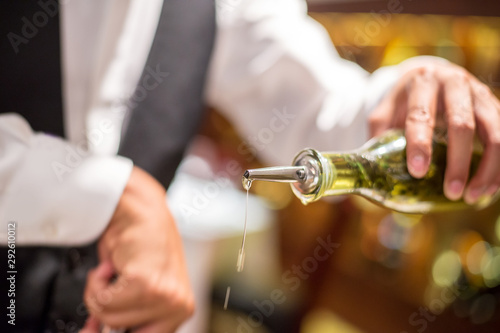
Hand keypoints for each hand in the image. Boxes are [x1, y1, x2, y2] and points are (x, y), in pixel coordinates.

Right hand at [84, 166, 193, 331]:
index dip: (114, 329)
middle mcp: (178, 305)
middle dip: (106, 308)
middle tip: (111, 284)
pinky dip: (96, 282)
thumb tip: (96, 332)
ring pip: (108, 315)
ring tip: (116, 270)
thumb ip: (126, 314)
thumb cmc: (141, 243)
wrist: (140, 210)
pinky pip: (103, 300)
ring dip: (100, 291)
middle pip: (120, 330)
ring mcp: (165, 296)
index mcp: (181, 308)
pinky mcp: (146, 284)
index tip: (96, 328)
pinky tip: (112, 265)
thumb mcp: (139, 287)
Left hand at [369, 59, 499, 203]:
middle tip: (450, 192)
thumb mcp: (384, 111)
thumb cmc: (403, 101)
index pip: (420, 115)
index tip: (417, 172)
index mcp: (422, 83)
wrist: (430, 74)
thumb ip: (378, 135)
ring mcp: (479, 94)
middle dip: (457, 162)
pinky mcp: (494, 106)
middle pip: (461, 124)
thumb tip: (371, 171)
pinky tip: (491, 188)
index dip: (419, 144)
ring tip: (473, 197)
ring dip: (487, 168)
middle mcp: (454, 84)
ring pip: (492, 131)